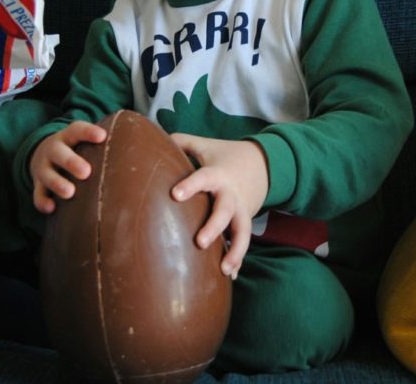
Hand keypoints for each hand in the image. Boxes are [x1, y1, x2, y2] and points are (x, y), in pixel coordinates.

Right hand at [29, 121, 105, 213]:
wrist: (42, 154)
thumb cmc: (76, 150)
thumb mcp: (85, 141)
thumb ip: (107, 142)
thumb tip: (149, 145)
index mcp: (68, 137)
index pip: (77, 129)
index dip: (88, 132)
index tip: (102, 137)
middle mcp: (54, 150)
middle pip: (59, 152)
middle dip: (72, 162)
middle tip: (87, 172)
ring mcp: (43, 167)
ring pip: (47, 174)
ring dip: (57, 183)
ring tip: (70, 193)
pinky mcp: (38, 184)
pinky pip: (37, 194)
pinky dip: (42, 201)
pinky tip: (51, 209)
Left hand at [169, 134, 268, 278]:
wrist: (263, 164)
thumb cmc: (225, 155)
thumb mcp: (205, 145)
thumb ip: (182, 142)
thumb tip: (152, 137)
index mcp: (218, 175)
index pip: (203, 178)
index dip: (190, 186)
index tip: (175, 195)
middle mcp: (231, 195)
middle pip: (225, 212)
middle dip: (214, 227)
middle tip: (200, 242)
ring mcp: (240, 212)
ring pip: (242, 233)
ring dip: (234, 251)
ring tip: (223, 269)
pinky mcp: (244, 224)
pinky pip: (243, 244)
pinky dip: (237, 260)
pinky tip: (229, 278)